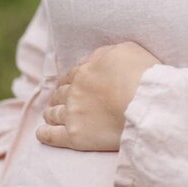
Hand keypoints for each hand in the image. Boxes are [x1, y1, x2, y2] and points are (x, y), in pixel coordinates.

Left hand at [36, 41, 161, 152]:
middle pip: (60, 94)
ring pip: (54, 113)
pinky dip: (45, 134)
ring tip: (49, 116)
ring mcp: (73, 114)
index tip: (67, 85)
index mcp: (85, 71)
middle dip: (58, 97)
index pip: (71, 75)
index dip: (69, 81)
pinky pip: (53, 136)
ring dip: (51, 114)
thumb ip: (104, 53)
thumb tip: (90, 59)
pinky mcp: (76, 136)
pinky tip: (41, 134)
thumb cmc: (143, 75)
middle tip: (58, 101)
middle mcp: (75, 92)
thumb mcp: (126, 50)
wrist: (146, 104)